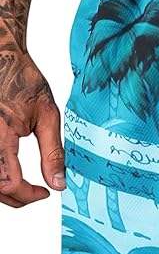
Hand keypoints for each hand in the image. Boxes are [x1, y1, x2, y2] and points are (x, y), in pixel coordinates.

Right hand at [0, 50, 64, 207]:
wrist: (0, 55)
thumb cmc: (22, 80)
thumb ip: (53, 153)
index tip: (45, 193)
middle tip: (36, 193)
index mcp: (0, 136)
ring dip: (2, 189)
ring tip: (23, 186)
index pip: (9, 183)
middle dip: (16, 197)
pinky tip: (8, 172)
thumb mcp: (47, 116)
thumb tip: (58, 183)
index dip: (29, 195)